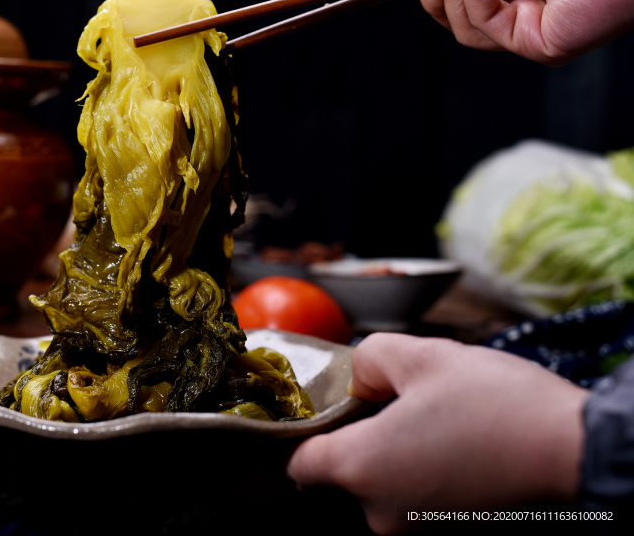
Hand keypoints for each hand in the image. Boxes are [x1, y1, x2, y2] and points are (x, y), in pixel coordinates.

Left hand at [288, 333, 587, 534]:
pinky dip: (425, 469)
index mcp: (360, 467)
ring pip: (383, 482)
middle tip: (393, 398)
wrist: (575, 451)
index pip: (299, 464)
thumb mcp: (421, 356)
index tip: (325, 406)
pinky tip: (456, 439)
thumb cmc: (495, 404)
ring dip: (396, 450)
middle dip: (360, 434)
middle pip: (343, 472)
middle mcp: (380, 510)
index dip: (305, 431)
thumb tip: (357, 376)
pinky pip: (417, 496)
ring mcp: (418, 529)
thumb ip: (368, 358)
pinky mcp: (451, 533)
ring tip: (435, 415)